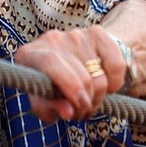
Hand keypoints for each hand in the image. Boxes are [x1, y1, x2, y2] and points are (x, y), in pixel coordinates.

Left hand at [12, 26, 126, 122]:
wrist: (70, 66)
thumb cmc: (52, 89)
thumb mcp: (45, 105)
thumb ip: (51, 110)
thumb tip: (68, 111)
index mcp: (29, 54)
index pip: (50, 61)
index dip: (70, 85)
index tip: (80, 105)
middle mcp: (51, 39)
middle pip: (79, 74)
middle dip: (86, 102)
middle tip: (83, 112)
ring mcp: (75, 34)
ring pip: (98, 74)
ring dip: (98, 96)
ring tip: (88, 101)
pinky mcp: (97, 33)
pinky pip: (116, 65)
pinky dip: (116, 83)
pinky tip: (104, 87)